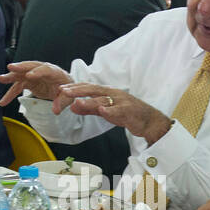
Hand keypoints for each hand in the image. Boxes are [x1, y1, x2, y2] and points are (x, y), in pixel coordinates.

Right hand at [0, 61, 72, 104]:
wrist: (64, 89)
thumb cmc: (68, 92)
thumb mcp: (69, 98)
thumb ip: (62, 103)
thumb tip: (55, 111)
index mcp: (55, 72)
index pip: (46, 69)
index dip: (38, 72)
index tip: (29, 76)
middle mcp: (43, 70)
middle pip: (31, 66)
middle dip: (21, 67)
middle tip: (10, 68)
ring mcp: (34, 75)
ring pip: (21, 74)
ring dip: (11, 77)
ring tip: (1, 79)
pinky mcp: (29, 81)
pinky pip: (18, 87)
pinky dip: (10, 94)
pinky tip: (3, 102)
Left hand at [54, 83, 171, 141]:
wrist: (149, 121)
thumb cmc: (127, 114)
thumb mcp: (105, 110)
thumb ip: (89, 108)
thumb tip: (72, 106)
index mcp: (106, 93)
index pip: (87, 88)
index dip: (74, 88)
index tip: (60, 89)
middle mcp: (113, 94)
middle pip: (93, 90)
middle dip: (77, 90)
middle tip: (63, 91)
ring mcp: (121, 102)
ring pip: (104, 100)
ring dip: (90, 101)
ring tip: (77, 102)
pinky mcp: (129, 112)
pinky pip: (119, 111)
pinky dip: (110, 111)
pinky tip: (102, 111)